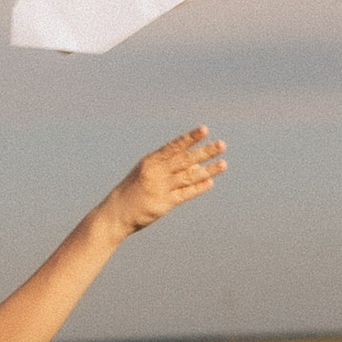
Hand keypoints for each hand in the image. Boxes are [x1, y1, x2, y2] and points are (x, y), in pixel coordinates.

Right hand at [112, 126, 226, 232]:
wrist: (117, 212)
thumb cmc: (134, 190)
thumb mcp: (147, 173)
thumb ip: (169, 167)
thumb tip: (195, 163)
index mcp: (151, 161)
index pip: (174, 146)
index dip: (190, 138)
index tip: (204, 130)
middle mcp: (156, 172)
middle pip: (185, 160)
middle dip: (204, 152)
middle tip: (222, 144)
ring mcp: (160, 188)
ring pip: (188, 176)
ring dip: (207, 170)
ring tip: (223, 163)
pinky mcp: (164, 204)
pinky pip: (185, 194)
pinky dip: (198, 188)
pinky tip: (210, 182)